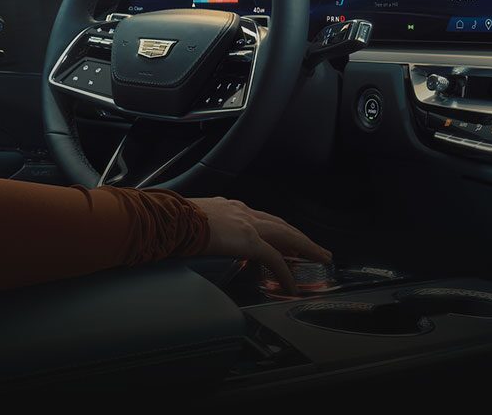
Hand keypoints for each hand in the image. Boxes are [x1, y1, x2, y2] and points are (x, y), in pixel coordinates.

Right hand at [183, 196, 332, 295]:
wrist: (171, 217)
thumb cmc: (173, 219)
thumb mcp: (191, 221)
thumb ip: (202, 230)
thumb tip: (194, 241)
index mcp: (228, 206)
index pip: (259, 217)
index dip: (275, 228)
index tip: (284, 236)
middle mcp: (241, 210)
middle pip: (280, 223)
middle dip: (299, 235)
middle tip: (315, 247)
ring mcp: (247, 224)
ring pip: (287, 235)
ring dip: (306, 247)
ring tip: (320, 257)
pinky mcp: (249, 240)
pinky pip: (275, 260)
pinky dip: (286, 273)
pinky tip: (292, 285)